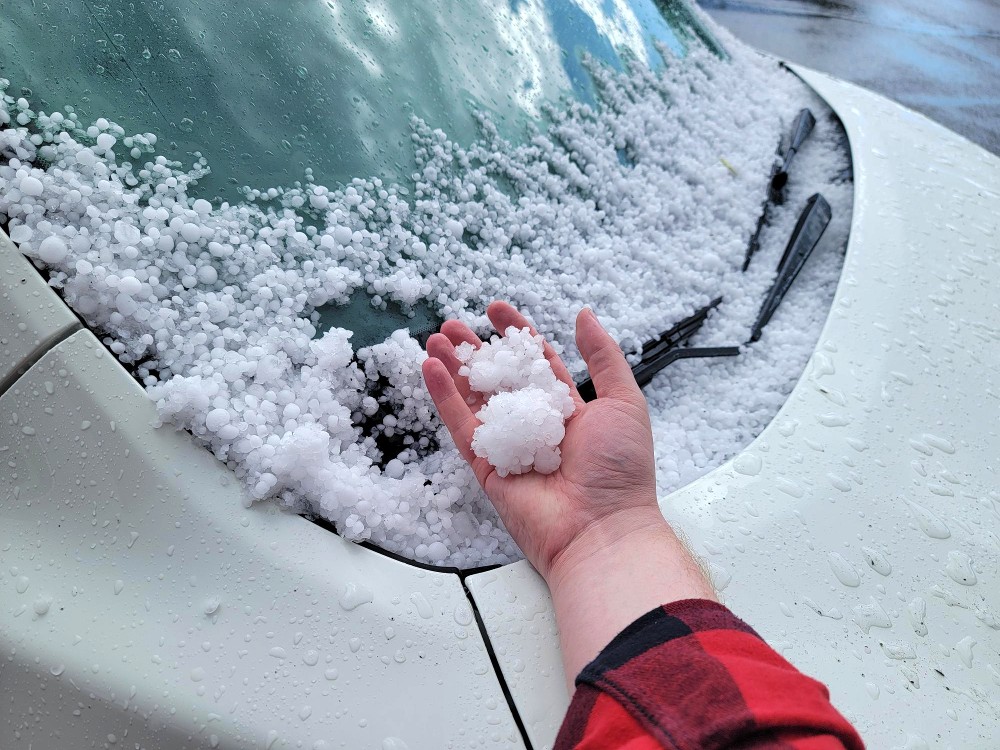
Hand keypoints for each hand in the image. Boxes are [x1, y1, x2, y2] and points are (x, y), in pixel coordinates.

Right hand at [423, 302, 714, 684]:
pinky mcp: (486, 467)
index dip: (516, 335)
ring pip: (474, 398)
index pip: (537, 362)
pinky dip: (444, 397)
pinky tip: (431, 368)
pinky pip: (460, 427)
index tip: (496, 309)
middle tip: (453, 324)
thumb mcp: (624, 400)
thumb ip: (602, 356)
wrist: (601, 527)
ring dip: (454, 368)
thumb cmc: (620, 469)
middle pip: (499, 378)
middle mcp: (536, 425)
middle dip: (477, 350)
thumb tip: (584, 314)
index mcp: (569, 409)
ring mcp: (509, 445)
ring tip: (435, 339)